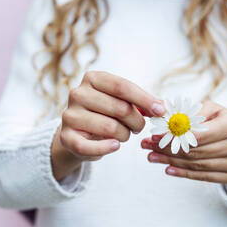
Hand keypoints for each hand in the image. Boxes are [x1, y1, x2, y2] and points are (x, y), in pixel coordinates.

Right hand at [51, 71, 165, 180]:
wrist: (79, 132)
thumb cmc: (105, 113)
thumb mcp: (121, 101)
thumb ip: (140, 103)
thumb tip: (161, 107)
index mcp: (93, 78)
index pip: (122, 86)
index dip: (144, 99)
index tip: (161, 110)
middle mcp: (78, 93)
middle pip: (120, 108)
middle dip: (137, 121)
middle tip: (139, 127)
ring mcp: (69, 115)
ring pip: (110, 127)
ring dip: (124, 135)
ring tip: (124, 134)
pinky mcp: (66, 136)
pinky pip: (90, 146)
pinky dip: (107, 148)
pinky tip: (115, 146)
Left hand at [141, 100, 226, 193]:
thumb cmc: (220, 121)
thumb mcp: (209, 109)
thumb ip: (187, 111)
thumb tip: (158, 109)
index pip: (199, 135)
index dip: (174, 136)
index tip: (154, 134)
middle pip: (195, 151)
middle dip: (167, 148)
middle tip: (147, 145)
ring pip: (196, 165)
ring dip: (170, 161)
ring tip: (152, 156)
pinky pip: (203, 176)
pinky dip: (183, 173)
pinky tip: (167, 168)